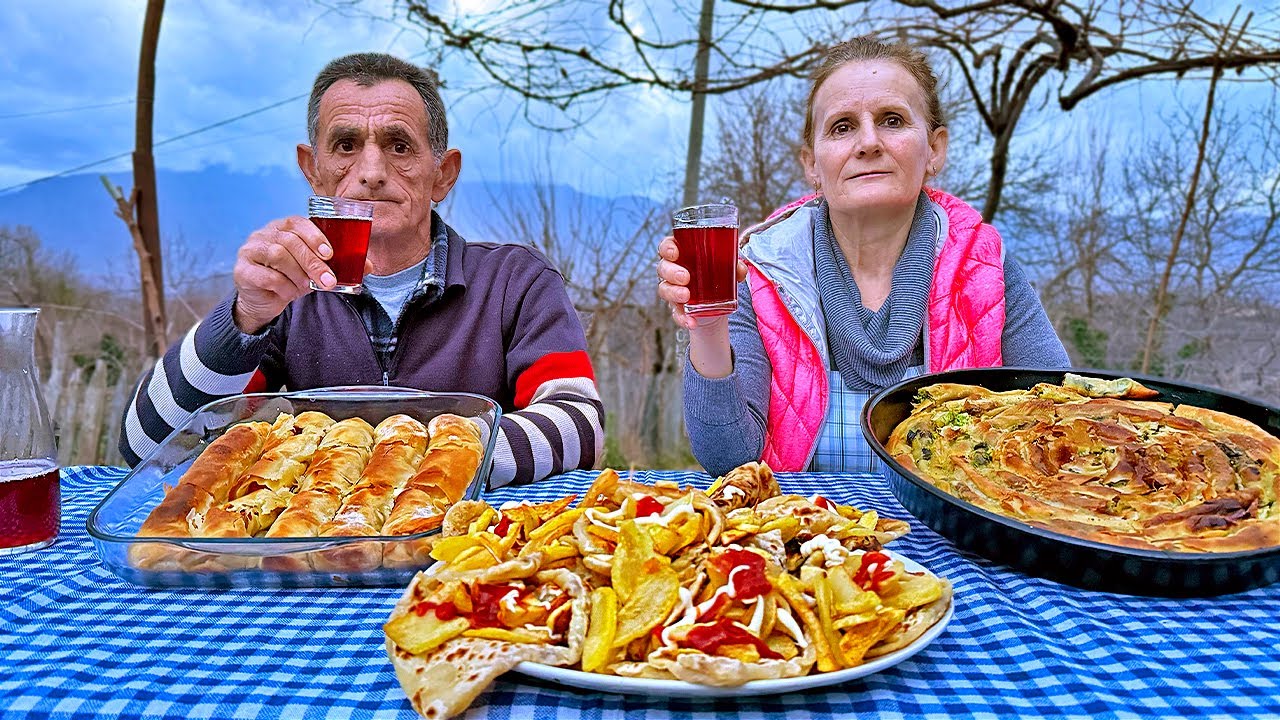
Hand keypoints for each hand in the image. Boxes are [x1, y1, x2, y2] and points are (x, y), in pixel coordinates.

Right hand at [231, 216, 335, 333]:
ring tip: (306, 287)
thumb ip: (338, 266)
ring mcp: (250, 250)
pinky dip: (283, 286)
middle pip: (290, 241)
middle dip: (313, 262)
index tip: (330, 254)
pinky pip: (265, 276)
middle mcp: (264, 234)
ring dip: (298, 274)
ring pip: (277, 256)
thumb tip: (369, 266)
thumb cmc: (291, 278)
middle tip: (328, 281)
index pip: (297, 222)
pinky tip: (288, 293)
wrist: (264, 301)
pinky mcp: (242, 270)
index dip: (314, 236)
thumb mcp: (315, 271)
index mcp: (283, 227)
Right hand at [655, 236, 747, 330]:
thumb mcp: (726, 268)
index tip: (674, 253)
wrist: (716, 303)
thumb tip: (740, 270)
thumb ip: (734, 266)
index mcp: (681, 255)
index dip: (667, 248)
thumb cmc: (716, 276)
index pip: (666, 247)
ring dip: (673, 293)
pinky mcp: (677, 308)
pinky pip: (675, 313)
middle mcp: (672, 271)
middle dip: (671, 272)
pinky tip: (691, 321)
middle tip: (685, 277)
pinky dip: (682, 318)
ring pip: (664, 289)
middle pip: (663, 268)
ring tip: (686, 296)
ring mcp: (673, 290)